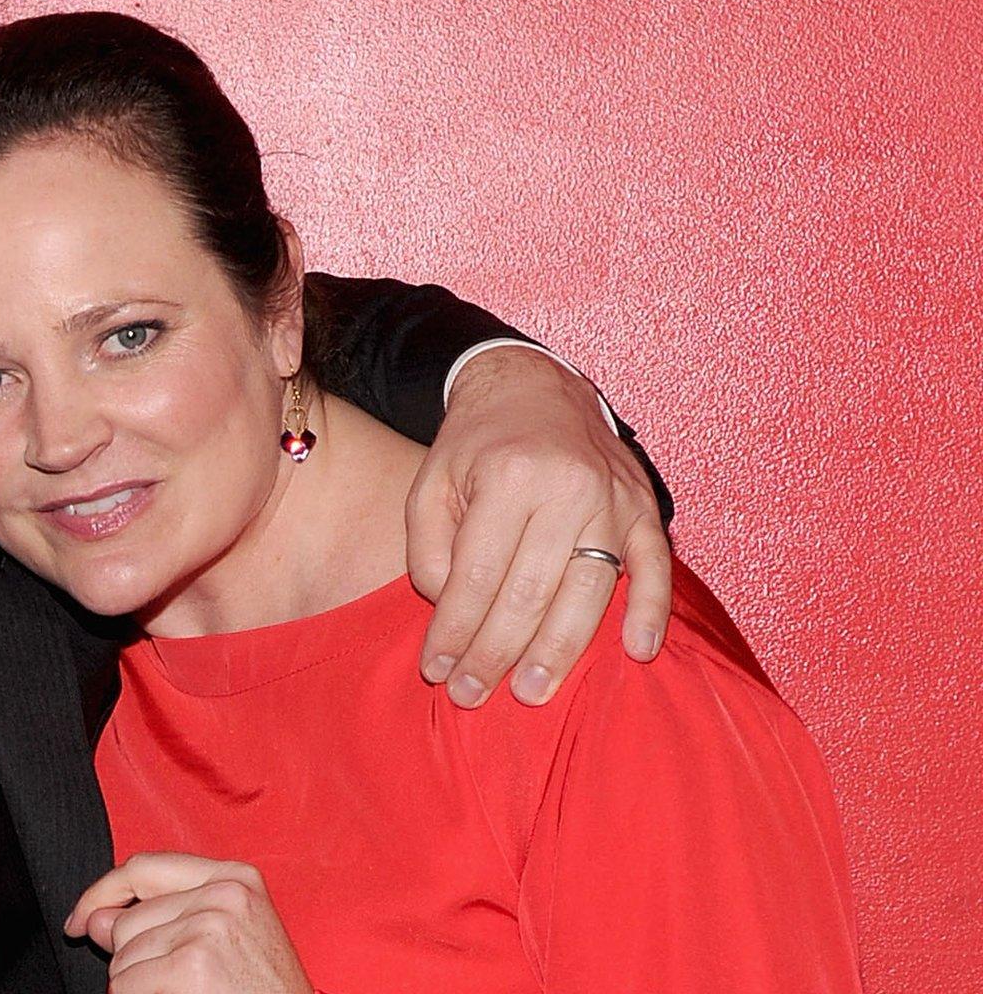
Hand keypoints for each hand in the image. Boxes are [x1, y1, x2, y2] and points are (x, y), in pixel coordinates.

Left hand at [65, 852, 313, 993]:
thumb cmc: (264, 992)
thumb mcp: (223, 941)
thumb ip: (160, 920)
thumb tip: (93, 919)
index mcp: (235, 879)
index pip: (143, 867)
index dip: (102, 892)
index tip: (80, 919)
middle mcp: (223, 895)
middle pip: (127, 920)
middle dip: (134, 958)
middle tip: (180, 983)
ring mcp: (208, 929)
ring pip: (122, 958)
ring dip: (138, 987)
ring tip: (188, 993)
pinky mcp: (193, 967)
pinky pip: (126, 986)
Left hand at [408, 346, 671, 707]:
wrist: (535, 389)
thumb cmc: (476, 446)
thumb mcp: (430, 482)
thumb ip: (430, 548)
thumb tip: (450, 610)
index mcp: (508, 477)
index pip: (477, 575)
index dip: (454, 631)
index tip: (436, 671)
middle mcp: (568, 489)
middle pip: (531, 593)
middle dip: (496, 654)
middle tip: (473, 697)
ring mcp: (615, 502)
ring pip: (589, 593)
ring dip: (559, 652)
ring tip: (532, 693)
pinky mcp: (646, 511)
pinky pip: (656, 569)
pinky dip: (650, 613)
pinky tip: (636, 653)